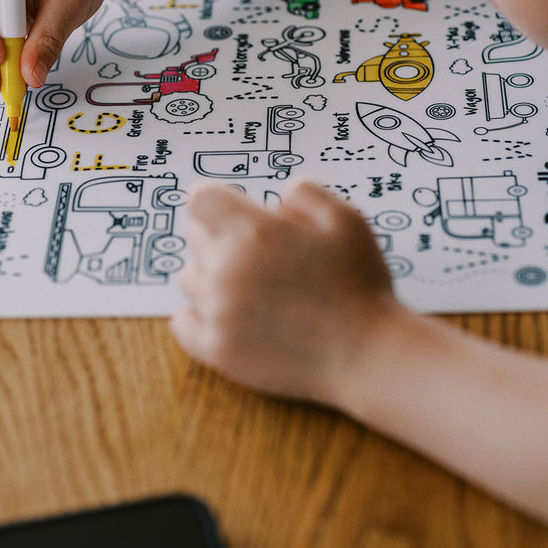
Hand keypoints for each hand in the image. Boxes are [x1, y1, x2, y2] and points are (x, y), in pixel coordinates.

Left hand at [171, 180, 402, 406]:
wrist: (365, 354)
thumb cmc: (360, 284)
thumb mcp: (346, 219)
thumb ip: (305, 194)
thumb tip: (276, 199)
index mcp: (254, 231)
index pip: (201, 200)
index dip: (217, 201)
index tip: (232, 209)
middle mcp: (227, 268)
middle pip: (194, 236)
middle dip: (219, 233)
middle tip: (254, 249)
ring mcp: (218, 312)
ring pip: (189, 278)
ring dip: (210, 274)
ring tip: (246, 284)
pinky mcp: (218, 350)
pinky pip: (182, 324)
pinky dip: (197, 316)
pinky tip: (225, 314)